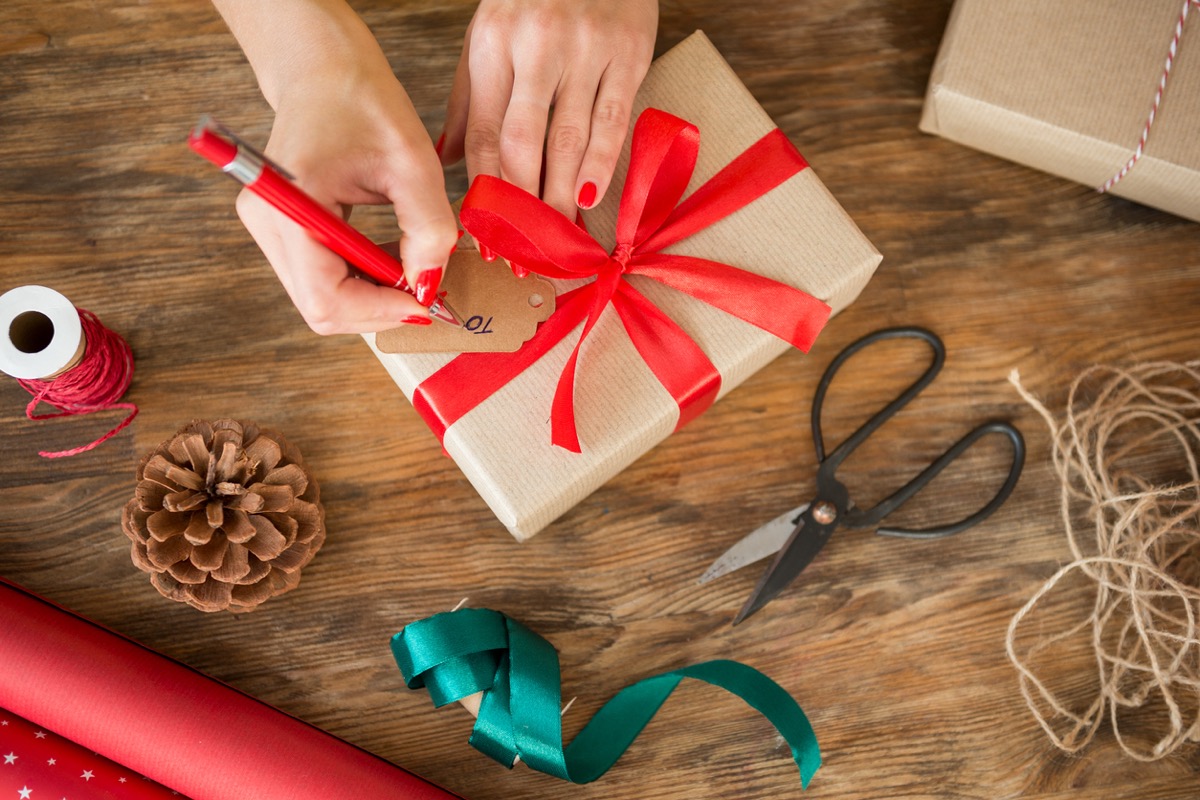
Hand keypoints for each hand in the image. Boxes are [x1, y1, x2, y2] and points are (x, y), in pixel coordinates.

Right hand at [214, 0, 458, 334]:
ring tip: (412, 267)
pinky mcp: (282, 230)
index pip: (325, 297)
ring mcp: (269, 229)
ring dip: (372, 296)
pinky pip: (322, 278)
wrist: (327, 70)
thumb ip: (428, 228)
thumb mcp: (413, 162)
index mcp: (290, 204)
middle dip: (378, 309)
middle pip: (320, 308)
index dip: (380, 311)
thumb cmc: (364, 103)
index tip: (425, 302)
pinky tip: (392, 257)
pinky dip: (361, 279)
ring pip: (322, 299)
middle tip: (426, 291)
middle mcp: (267, 223)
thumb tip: (429, 285)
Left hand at [440, 0, 657, 226]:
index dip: (484, 190)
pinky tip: (590, 198)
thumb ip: (468, 99)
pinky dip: (601, 166)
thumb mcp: (487, 35)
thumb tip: (445, 161)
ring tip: (557, 238)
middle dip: (522, 205)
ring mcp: (586, 51)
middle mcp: (537, 47)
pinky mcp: (628, 54)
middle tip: (523, 250)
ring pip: (570, 140)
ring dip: (561, 196)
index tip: (484, 233)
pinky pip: (612, 121)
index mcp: (493, 44)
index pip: (484, 133)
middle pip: (524, 144)